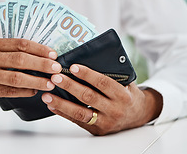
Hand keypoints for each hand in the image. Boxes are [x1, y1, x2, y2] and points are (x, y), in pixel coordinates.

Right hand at [0, 38, 60, 103]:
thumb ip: (12, 50)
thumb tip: (44, 54)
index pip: (20, 44)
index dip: (39, 49)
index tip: (54, 54)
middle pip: (20, 59)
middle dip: (41, 64)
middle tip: (56, 69)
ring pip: (16, 77)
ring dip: (36, 80)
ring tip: (50, 83)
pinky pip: (9, 91)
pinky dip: (25, 91)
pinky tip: (35, 91)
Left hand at [41, 64, 162, 135]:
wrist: (138, 115)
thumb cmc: (127, 93)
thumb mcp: (125, 81)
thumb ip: (110, 72)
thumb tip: (87, 57)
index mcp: (123, 95)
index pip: (103, 83)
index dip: (87, 74)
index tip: (73, 67)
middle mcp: (115, 110)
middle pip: (88, 97)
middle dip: (69, 86)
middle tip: (55, 78)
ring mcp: (105, 122)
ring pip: (80, 112)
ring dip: (61, 103)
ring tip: (47, 95)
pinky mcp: (97, 130)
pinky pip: (77, 121)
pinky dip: (63, 113)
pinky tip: (52, 106)